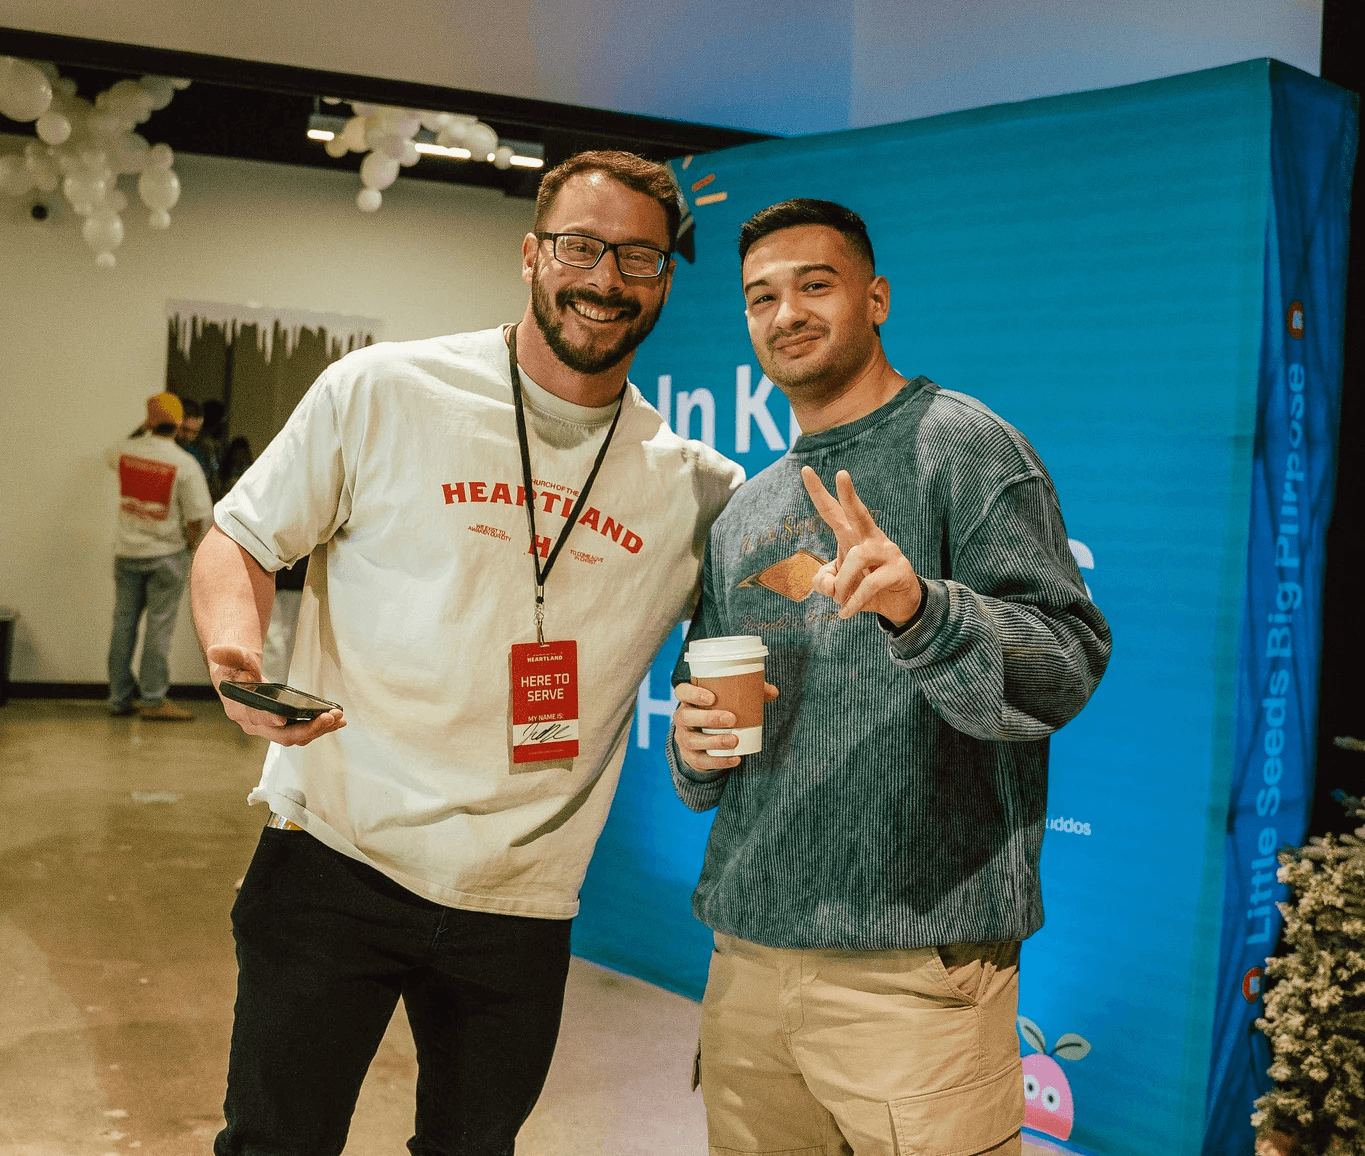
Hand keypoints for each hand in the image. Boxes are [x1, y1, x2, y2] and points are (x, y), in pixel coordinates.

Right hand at [206, 643, 344, 746]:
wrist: (240, 673)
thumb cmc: (236, 665)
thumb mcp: (232, 656)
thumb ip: (229, 655)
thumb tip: (217, 651)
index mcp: (239, 710)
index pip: (255, 719)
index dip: (268, 719)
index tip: (284, 718)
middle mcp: (254, 724)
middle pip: (283, 735)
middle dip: (308, 728)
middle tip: (329, 717)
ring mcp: (269, 728)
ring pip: (296, 736)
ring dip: (320, 729)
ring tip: (339, 718)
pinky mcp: (282, 726)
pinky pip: (302, 731)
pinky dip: (320, 727)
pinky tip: (338, 720)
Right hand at [672, 680, 778, 772]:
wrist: (704, 740)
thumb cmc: (718, 712)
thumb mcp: (729, 701)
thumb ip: (750, 693)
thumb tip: (773, 692)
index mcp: (688, 700)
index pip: (682, 692)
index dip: (693, 693)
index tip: (712, 697)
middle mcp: (682, 718)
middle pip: (685, 717)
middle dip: (707, 718)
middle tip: (731, 719)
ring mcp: (684, 738)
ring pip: (692, 740)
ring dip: (713, 741)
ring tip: (734, 740)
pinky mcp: (691, 757)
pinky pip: (701, 761)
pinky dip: (718, 762)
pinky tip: (734, 759)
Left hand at [801, 466, 921, 624]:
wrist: (899, 605)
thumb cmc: (864, 587)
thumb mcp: (838, 586)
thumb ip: (825, 582)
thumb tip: (828, 585)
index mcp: (853, 536)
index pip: (834, 512)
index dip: (819, 493)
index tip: (805, 470)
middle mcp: (870, 538)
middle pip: (858, 513)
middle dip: (849, 494)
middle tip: (841, 474)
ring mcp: (887, 552)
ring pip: (856, 558)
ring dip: (842, 584)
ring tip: (840, 601)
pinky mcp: (899, 570)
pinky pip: (869, 585)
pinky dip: (853, 603)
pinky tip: (845, 613)